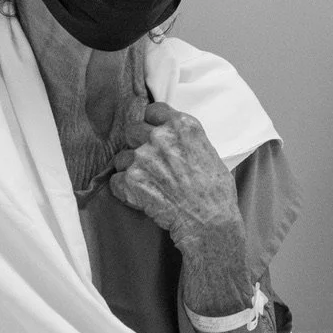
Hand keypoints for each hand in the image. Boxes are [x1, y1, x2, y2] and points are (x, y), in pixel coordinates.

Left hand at [109, 102, 252, 313]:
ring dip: (130, 169)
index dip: (152, 123)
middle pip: (132, 130)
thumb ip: (185, 139)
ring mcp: (143, 158)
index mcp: (182, 125)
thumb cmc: (216, 192)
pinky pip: (115, 181)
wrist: (209, 222)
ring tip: (148, 185)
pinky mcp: (130, 181)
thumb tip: (171, 137)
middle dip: (138, 145)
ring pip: (122, 157)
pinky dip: (124, 190)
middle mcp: (160, 137)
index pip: (152, 110)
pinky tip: (141, 197)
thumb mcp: (209, 152)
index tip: (154, 134)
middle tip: (150, 163)